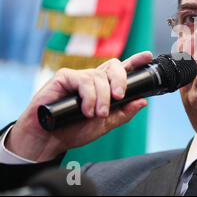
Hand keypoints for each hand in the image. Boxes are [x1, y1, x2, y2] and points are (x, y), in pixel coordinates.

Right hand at [4, 51, 152, 161]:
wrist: (49, 140)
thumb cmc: (74, 130)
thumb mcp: (105, 125)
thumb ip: (124, 113)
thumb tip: (143, 101)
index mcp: (104, 87)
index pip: (121, 70)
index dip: (135, 61)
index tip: (148, 56)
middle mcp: (93, 79)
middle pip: (114, 66)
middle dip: (121, 80)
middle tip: (119, 97)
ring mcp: (78, 77)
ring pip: (99, 77)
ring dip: (102, 98)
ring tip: (97, 114)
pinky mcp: (64, 77)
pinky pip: (83, 81)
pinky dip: (89, 97)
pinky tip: (86, 110)